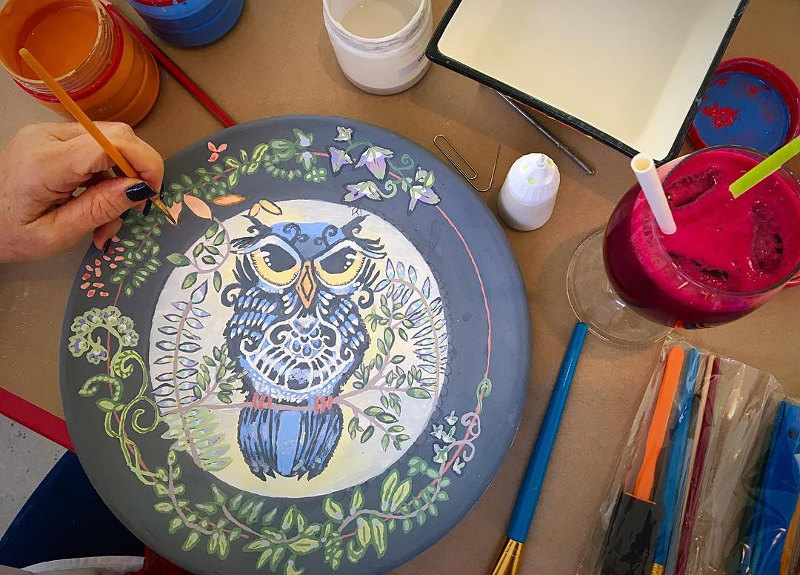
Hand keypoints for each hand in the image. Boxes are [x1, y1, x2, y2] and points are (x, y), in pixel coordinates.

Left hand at [0, 122, 163, 262]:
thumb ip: (99, 209)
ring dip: (120, 178)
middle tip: (133, 209)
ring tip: (106, 219)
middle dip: (136, 172)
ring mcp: (48, 133)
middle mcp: (47, 136)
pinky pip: (94, 147)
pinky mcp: (50, 137)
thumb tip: (139, 188)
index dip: (145, 162)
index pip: (111, 144)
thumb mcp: (55, 235)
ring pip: (109, 142)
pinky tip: (94, 202)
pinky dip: (105, 175)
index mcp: (45, 163)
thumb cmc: (8, 234)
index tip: (153, 193)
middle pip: (116, 136)